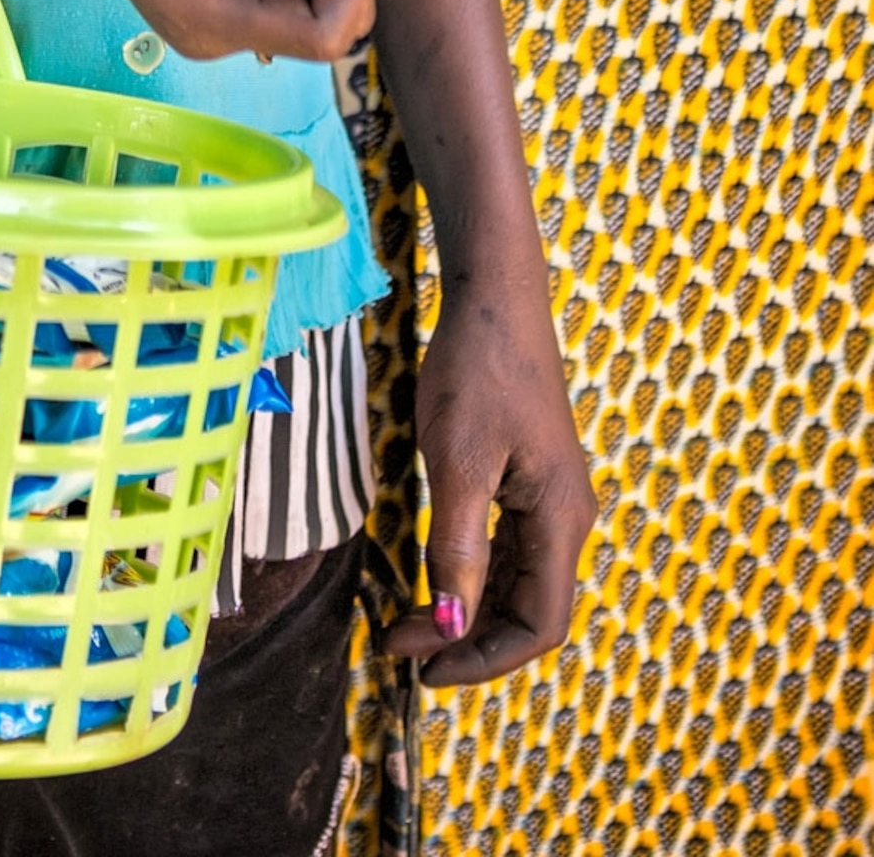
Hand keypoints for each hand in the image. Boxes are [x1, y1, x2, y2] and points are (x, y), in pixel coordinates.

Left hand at [387, 273, 594, 682]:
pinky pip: (507, 552)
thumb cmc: (478, 368)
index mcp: (561, 519)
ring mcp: (549, 502)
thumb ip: (458, 547)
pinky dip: (470, 577)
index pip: (540, 624)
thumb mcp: (458, 460)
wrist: (492, 298)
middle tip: (402, 648)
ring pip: (515, 585)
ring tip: (408, 624)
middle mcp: (566, 519)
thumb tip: (452, 624)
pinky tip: (433, 582)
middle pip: (528, 612)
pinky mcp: (528, 484)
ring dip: (467, 613)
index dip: (486, 658)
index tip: (427, 669)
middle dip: (468, 640)